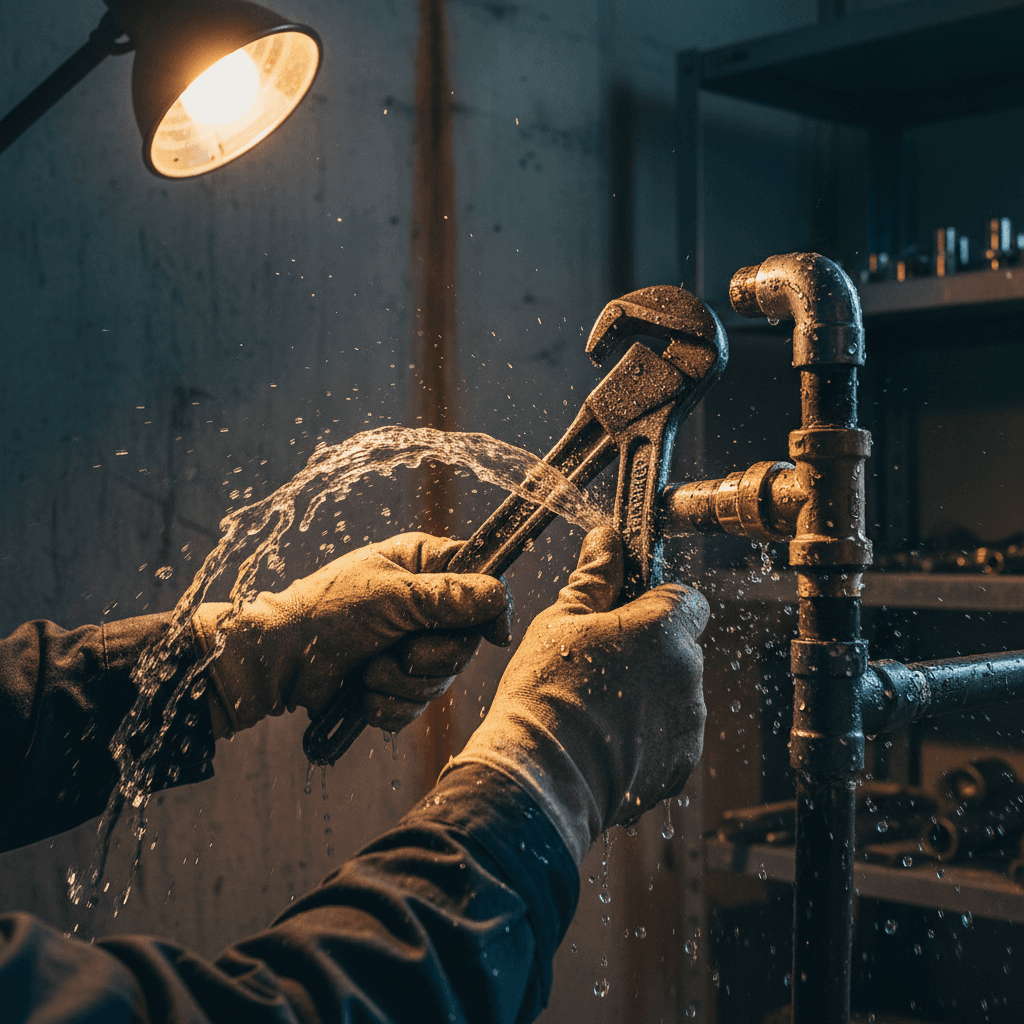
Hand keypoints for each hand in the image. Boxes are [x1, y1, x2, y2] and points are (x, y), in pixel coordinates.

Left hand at [192, 533, 510, 737]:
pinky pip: (417, 705)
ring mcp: (410, 643)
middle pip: (467, 641)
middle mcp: (423, 602)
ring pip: (442, 678)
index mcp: (424, 564)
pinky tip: (363, 693)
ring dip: (402, 683)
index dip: (492, 609)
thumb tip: (498, 596)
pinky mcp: (394, 681)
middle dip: (432, 657)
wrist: (278, 661)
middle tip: (402, 653)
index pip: (482, 580)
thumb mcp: (391, 597)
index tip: (495, 635)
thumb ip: (447, 598)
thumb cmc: (326, 611)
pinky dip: (389, 705)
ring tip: (368, 671)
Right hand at [442, 526, 707, 862]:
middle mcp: (689, 673)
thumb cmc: (545, 691)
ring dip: (648, 695)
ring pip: (675, 693)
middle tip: (595, 666)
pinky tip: (604, 742)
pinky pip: (670, 737)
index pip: (686, 599)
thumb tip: (606, 540)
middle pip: (679, 647)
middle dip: (647, 652)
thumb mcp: (561, 620)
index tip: (621, 618)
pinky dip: (646, 737)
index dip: (655, 604)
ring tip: (595, 711)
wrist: (540, 777)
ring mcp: (689, 723)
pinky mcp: (680, 764)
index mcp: (664, 627)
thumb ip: (593, 578)